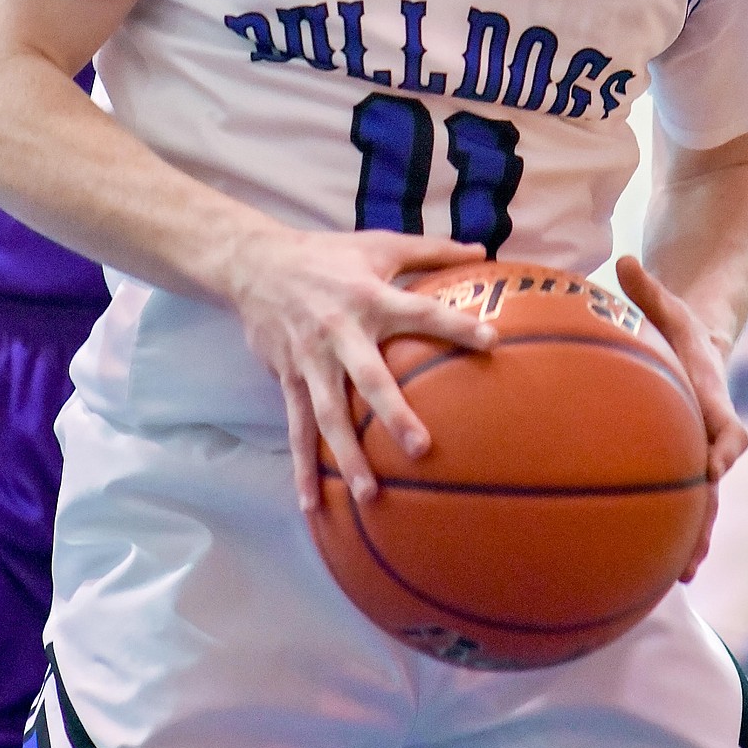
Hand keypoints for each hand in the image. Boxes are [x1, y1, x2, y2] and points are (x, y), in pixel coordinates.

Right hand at [230, 230, 495, 512]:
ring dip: (348, 455)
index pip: (419, 312)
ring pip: (330, 414)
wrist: (255, 264)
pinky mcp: (290, 379)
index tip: (491, 341)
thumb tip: (484, 249)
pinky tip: (312, 503)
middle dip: (393, 413)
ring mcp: (312, 360)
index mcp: (369, 297)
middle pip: (370, 377)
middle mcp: (341, 331)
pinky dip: (303, 467)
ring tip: (370, 493)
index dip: (454, 324)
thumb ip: (433, 250)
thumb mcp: (380, 243)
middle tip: (422, 448)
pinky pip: (297, 428)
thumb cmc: (327, 254)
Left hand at [616, 253, 747, 579]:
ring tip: (680, 577)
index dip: (724, 447)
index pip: (728, 428)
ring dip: (694, 538)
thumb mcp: (666, 304)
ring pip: (701, 504)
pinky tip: (649, 566)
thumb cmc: (677, 325)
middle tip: (694, 552)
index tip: (715, 465)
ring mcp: (698, 454)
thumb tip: (624, 258)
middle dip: (708, 517)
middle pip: (716, 482)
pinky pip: (677, 502)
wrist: (700, 347)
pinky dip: (669, 532)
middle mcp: (710, 434)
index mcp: (711, 398)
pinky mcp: (680, 465)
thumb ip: (648, 288)